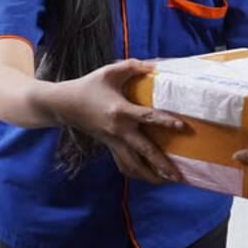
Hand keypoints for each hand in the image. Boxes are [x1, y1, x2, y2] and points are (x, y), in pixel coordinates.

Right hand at [52, 59, 189, 183]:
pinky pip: (123, 164)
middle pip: (144, 151)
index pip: (148, 117)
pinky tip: (148, 177)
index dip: (165, 121)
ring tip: (168, 181)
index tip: (182, 127)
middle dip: (161, 164)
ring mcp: (113, 141)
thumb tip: (156, 66)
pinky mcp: (109, 147)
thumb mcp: (110, 72)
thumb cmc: (89, 86)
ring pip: (133, 164)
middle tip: (177, 175)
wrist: (65, 105)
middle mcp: (119, 130)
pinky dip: (136, 173)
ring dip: (150, 175)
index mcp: (121, 110)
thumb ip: (133, 66)